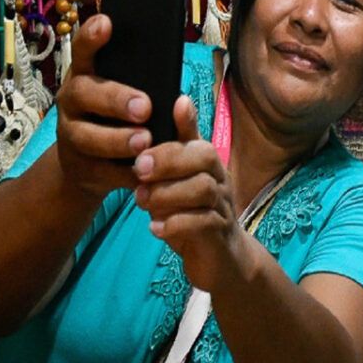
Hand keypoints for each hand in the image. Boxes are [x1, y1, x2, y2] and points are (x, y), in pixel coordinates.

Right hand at [55, 14, 151, 198]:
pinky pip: (97, 170)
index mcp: (87, 76)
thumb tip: (179, 93)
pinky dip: (121, 173)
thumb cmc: (121, 121)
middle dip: (114, 98)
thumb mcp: (133, 99)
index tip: (107, 22)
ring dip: (116, 139)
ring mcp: (70, 134)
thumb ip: (150, 89)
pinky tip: (141, 172)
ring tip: (144, 141)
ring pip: (86, 136)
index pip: (83, 51)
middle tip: (145, 107)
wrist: (92, 167)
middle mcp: (72, 101)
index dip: (91, 37)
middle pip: (82, 93)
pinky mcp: (78, 167)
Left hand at [132, 95, 250, 292]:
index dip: (184, 124)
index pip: (198, 138)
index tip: (165, 114)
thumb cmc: (195, 214)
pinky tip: (155, 228)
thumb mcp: (182, 179)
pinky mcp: (219, 235)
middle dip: (169, 159)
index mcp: (207, 164)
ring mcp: (222, 207)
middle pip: (203, 157)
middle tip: (139, 169)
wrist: (223, 261)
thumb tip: (178, 101)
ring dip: (167, 193)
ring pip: (201, 189)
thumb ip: (177, 146)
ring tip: (142, 201)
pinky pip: (202, 224)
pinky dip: (176, 224)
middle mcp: (219, 180)